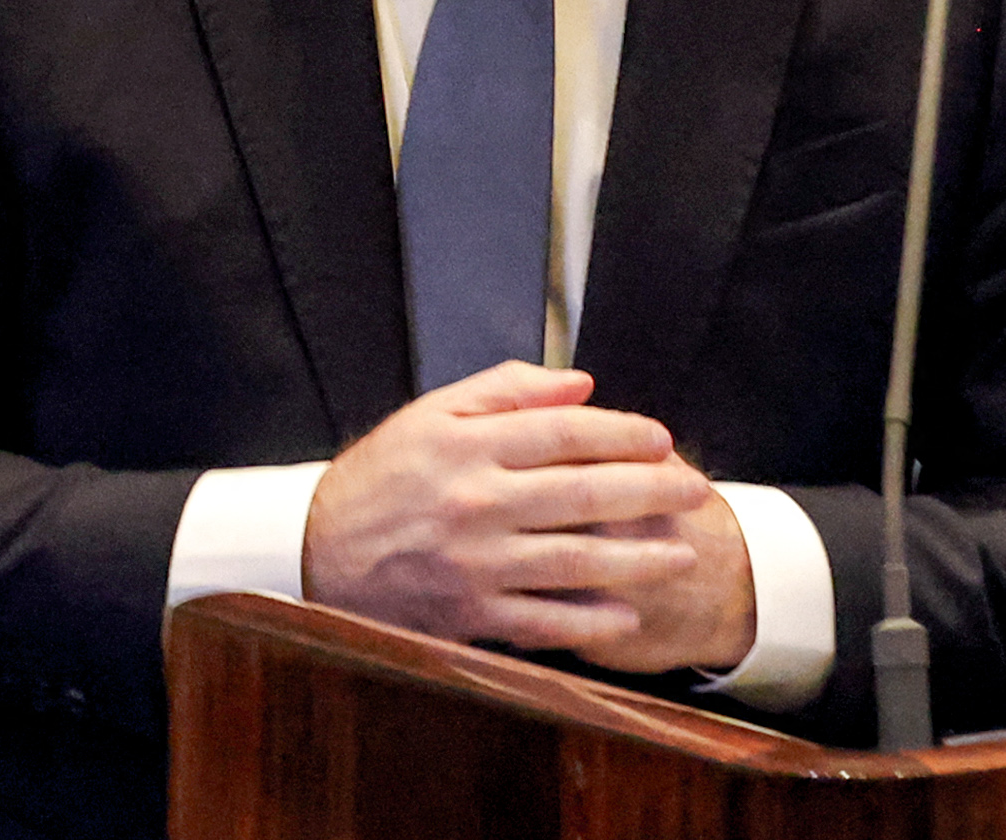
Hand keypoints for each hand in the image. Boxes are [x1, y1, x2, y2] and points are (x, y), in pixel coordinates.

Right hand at [303, 360, 760, 676]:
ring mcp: (474, 563)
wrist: (312, 551)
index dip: (623, 433)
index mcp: (469, 445)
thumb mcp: (431, 413)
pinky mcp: (466, 613)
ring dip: (637, 558)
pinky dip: (588, 620)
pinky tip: (626, 613)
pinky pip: (542, 620)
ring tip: (680, 553)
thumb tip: (580, 385)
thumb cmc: (380, 478)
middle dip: (650, 490)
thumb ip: (506, 392)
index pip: (566, 432)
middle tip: (694, 488)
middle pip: (584, 492)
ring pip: (574, 559)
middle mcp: (477, 502)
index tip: (662, 438)